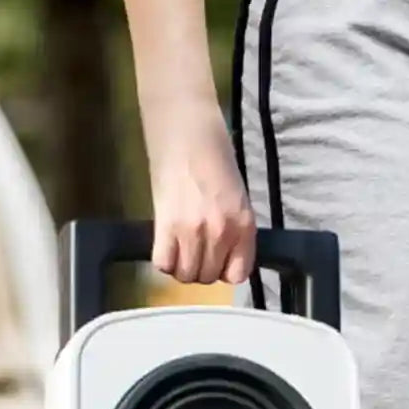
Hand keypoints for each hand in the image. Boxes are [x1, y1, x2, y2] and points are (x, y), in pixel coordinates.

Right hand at [144, 101, 255, 283]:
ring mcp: (194, 231)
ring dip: (181, 267)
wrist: (188, 131)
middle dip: (200, 269)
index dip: (224, 271)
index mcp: (244, 227)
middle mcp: (222, 233)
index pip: (237, 275)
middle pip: (208, 277)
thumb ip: (235, 231)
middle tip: (192, 251)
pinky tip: (164, 246)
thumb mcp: (238, 200)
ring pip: (186, 274)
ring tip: (178, 249)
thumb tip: (225, 258)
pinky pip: (163, 262)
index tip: (215, 260)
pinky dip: (163, 260)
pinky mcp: (167, 223)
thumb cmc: (215, 160)